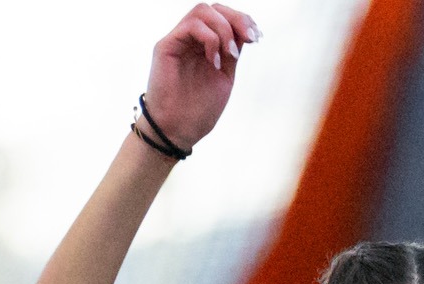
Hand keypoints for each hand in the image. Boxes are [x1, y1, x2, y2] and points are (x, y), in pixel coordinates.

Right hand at [144, 4, 260, 150]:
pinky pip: (190, 26)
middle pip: (214, 9)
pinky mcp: (165, 47)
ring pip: (202, 11)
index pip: (223, 17)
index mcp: (204, 45)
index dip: (242, 20)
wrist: (178, 131)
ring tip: (231, 54)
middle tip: (250, 38)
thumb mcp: (224, 76)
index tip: (257, 37)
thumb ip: (232, 52)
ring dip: (224, 28)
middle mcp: (190, 39)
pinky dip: (209, 39)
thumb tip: (246, 31)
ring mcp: (177, 41)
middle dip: (237, 19)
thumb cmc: (198, 110)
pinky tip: (214, 60)